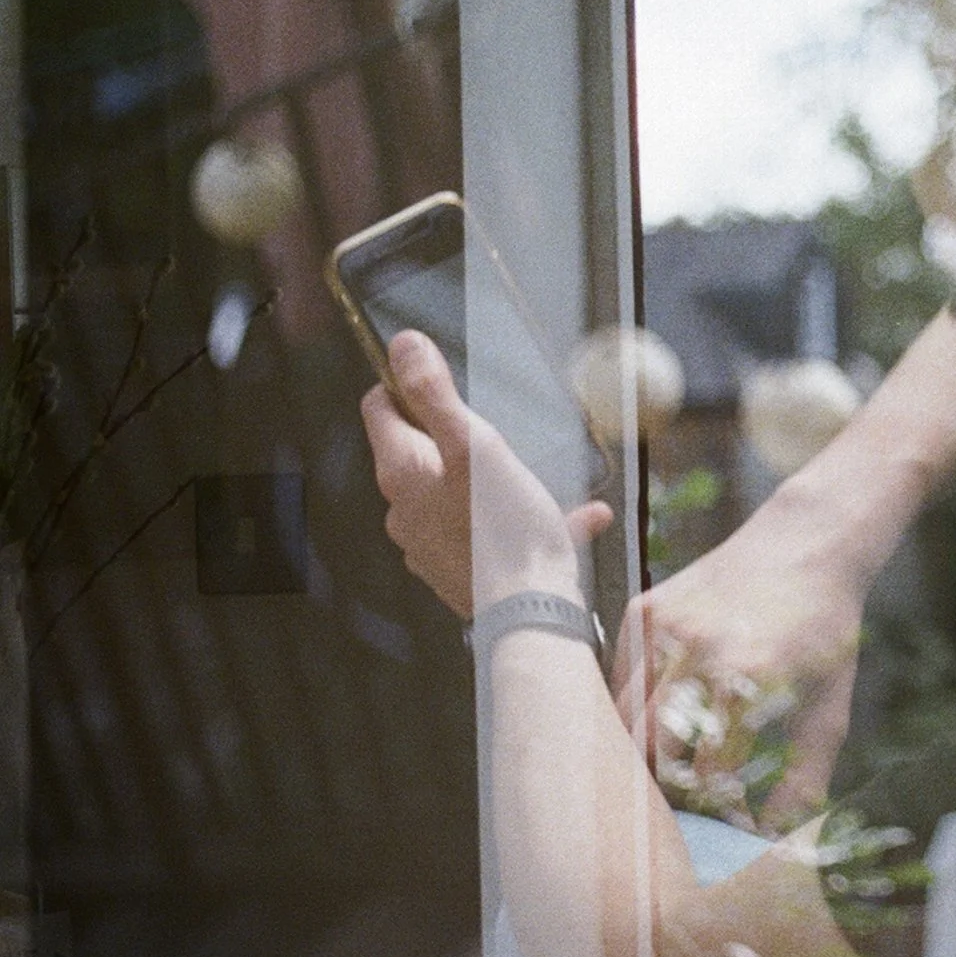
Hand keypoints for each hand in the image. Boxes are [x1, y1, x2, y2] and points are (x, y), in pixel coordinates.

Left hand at [362, 329, 613, 617]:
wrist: (530, 612)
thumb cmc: (504, 528)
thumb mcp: (476, 445)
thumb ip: (437, 395)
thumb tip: (403, 345)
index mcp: (402, 475)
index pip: (379, 410)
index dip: (403, 386)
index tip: (437, 381)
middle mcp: (405, 512)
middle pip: (417, 454)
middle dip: (453, 437)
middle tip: (495, 433)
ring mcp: (431, 546)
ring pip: (456, 497)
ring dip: (492, 483)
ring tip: (538, 481)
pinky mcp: (462, 573)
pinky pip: (490, 536)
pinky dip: (521, 522)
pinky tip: (576, 518)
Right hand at [615, 518, 867, 833]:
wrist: (807, 543)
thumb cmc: (825, 632)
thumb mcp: (830, 706)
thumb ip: (805, 777)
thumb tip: (773, 838)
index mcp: (750, 678)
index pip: (705, 773)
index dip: (707, 808)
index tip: (718, 822)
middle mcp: (699, 650)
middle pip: (647, 748)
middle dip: (655, 787)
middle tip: (672, 808)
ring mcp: (665, 626)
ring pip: (619, 714)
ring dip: (632, 750)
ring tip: (654, 775)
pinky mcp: (643, 609)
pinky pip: (617, 675)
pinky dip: (626, 705)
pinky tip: (653, 719)